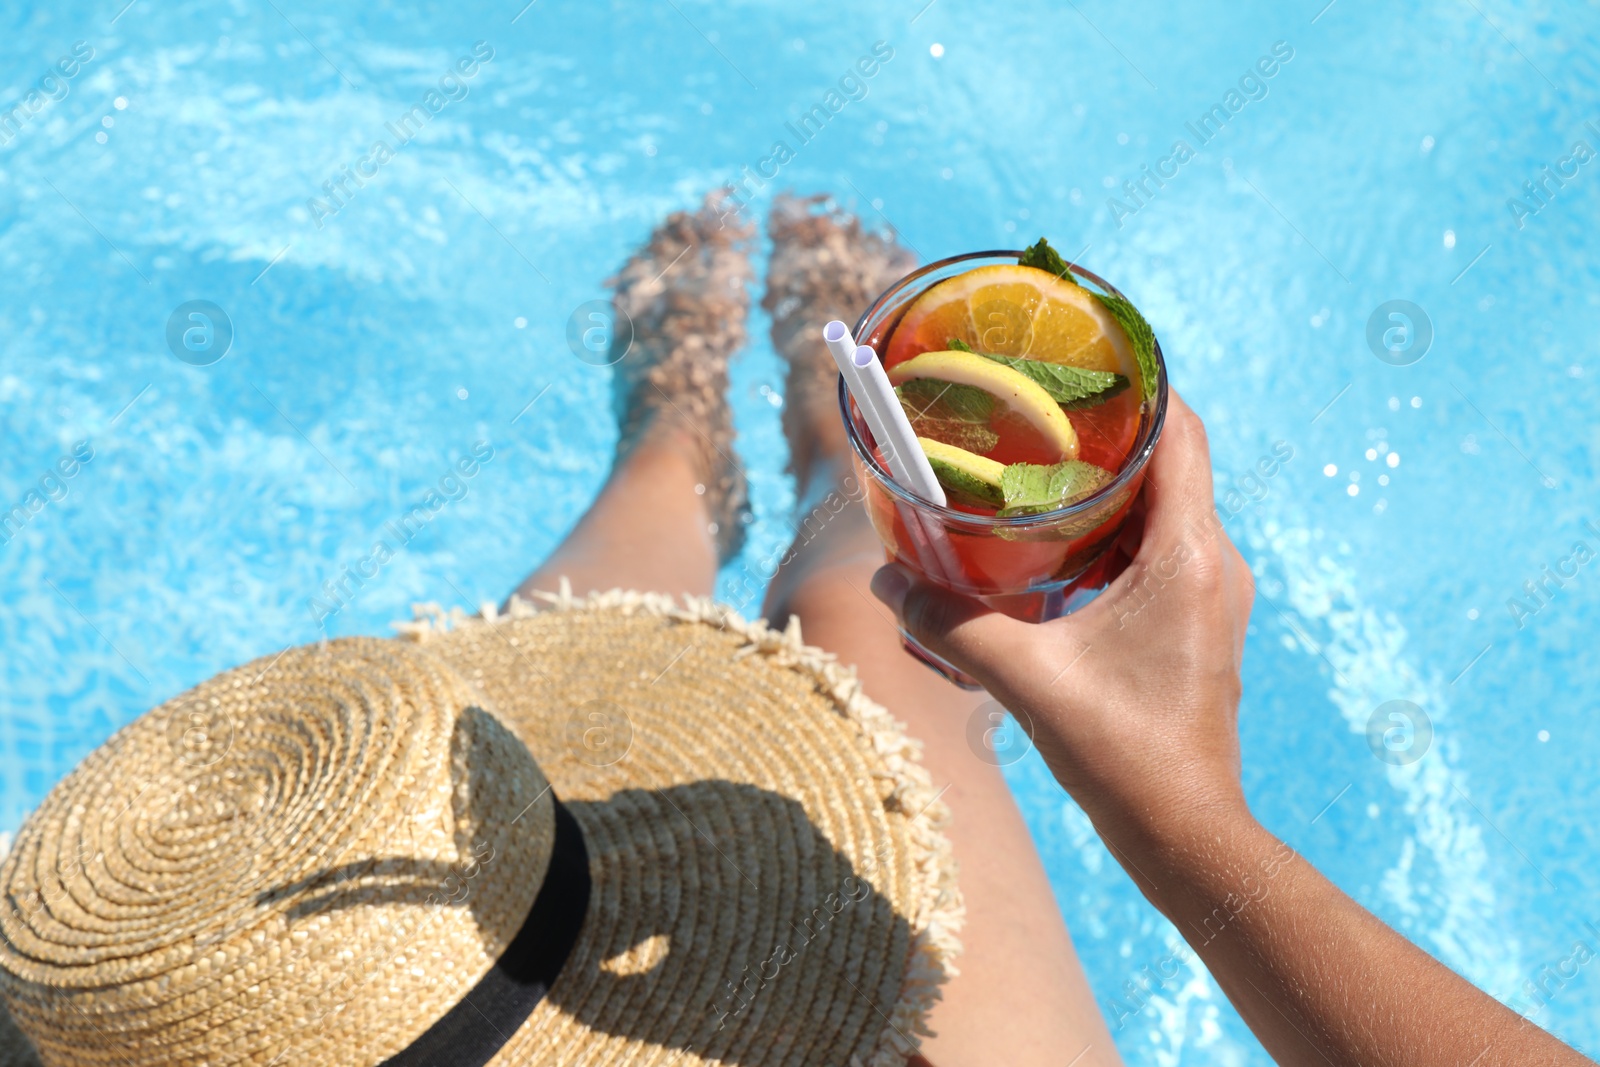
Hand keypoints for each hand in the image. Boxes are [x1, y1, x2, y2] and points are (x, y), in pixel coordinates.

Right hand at [871, 392, 1255, 850]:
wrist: (1185, 831)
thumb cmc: (1125, 755)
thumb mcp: (1029, 681)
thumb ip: (953, 626)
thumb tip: (886, 584)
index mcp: (1189, 554)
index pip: (1180, 430)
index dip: (1138, 383)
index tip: (1081, 360)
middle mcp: (1215, 561)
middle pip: (1168, 461)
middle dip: (1103, 432)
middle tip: (1031, 415)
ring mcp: (1213, 593)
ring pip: (1164, 506)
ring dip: (1106, 486)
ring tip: (1033, 472)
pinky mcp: (1199, 622)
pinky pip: (1161, 547)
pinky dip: (1112, 532)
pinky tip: (1055, 548)